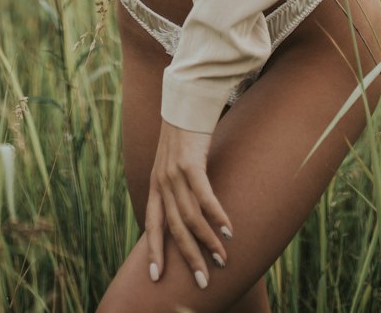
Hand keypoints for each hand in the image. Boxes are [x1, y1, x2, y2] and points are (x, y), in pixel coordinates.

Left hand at [145, 120, 231, 287]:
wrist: (185, 99)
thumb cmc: (185, 133)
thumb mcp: (174, 162)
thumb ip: (178, 185)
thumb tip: (189, 209)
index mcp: (156, 184)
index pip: (152, 224)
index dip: (154, 251)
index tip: (156, 277)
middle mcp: (162, 181)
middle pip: (174, 228)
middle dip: (188, 257)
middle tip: (202, 281)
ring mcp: (174, 172)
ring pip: (190, 217)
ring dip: (207, 241)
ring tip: (221, 259)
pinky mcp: (190, 162)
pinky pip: (204, 196)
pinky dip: (216, 215)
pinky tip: (228, 229)